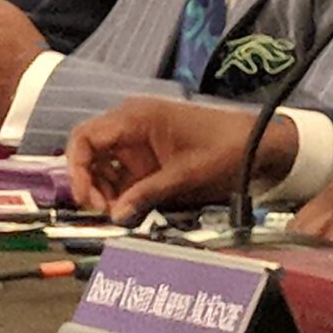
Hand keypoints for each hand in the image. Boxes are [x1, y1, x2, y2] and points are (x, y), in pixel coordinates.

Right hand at [63, 96, 294, 221]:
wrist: (255, 143)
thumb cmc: (224, 147)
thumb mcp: (185, 174)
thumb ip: (147, 194)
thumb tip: (116, 215)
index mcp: (136, 117)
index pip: (85, 136)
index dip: (77, 167)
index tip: (85, 198)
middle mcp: (130, 124)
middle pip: (88, 151)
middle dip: (88, 182)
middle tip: (101, 210)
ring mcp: (137, 141)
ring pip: (101, 165)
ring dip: (102, 190)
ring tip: (116, 212)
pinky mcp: (146, 157)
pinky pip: (120, 173)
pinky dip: (118, 192)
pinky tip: (127, 208)